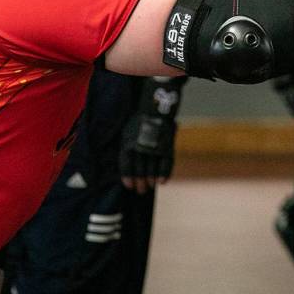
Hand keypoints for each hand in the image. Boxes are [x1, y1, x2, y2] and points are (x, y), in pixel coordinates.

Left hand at [120, 77, 182, 193]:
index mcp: (127, 141)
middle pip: (139, 169)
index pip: (126, 164)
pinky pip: (166, 162)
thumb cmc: (139, 117)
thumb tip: (126, 164)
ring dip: (150, 179)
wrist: (157, 103)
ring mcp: (154, 145)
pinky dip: (164, 173)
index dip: (128, 176)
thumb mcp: (127, 130)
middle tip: (140, 191)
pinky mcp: (167, 144)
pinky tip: (162, 182)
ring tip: (149, 187)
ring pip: (152, 168)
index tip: (129, 186)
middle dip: (140, 182)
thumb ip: (127, 146)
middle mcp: (140, 145)